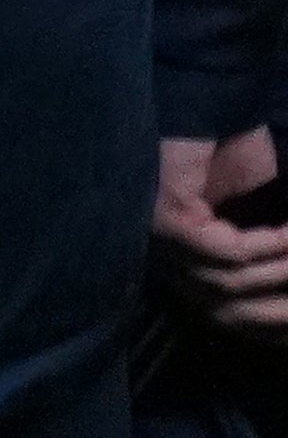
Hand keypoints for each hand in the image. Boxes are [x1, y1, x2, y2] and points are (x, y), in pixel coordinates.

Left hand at [163, 130, 287, 334]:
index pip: (229, 321)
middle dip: (283, 311)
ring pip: (233, 283)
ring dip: (283, 272)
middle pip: (231, 312)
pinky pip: (229, 251)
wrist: (198, 106)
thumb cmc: (226, 157)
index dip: (274, 331)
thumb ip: (275, 251)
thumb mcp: (261, 214)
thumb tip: (287, 281)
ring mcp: (162, 244)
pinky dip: (269, 246)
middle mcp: (166, 263)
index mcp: (185, 267)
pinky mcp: (169, 221)